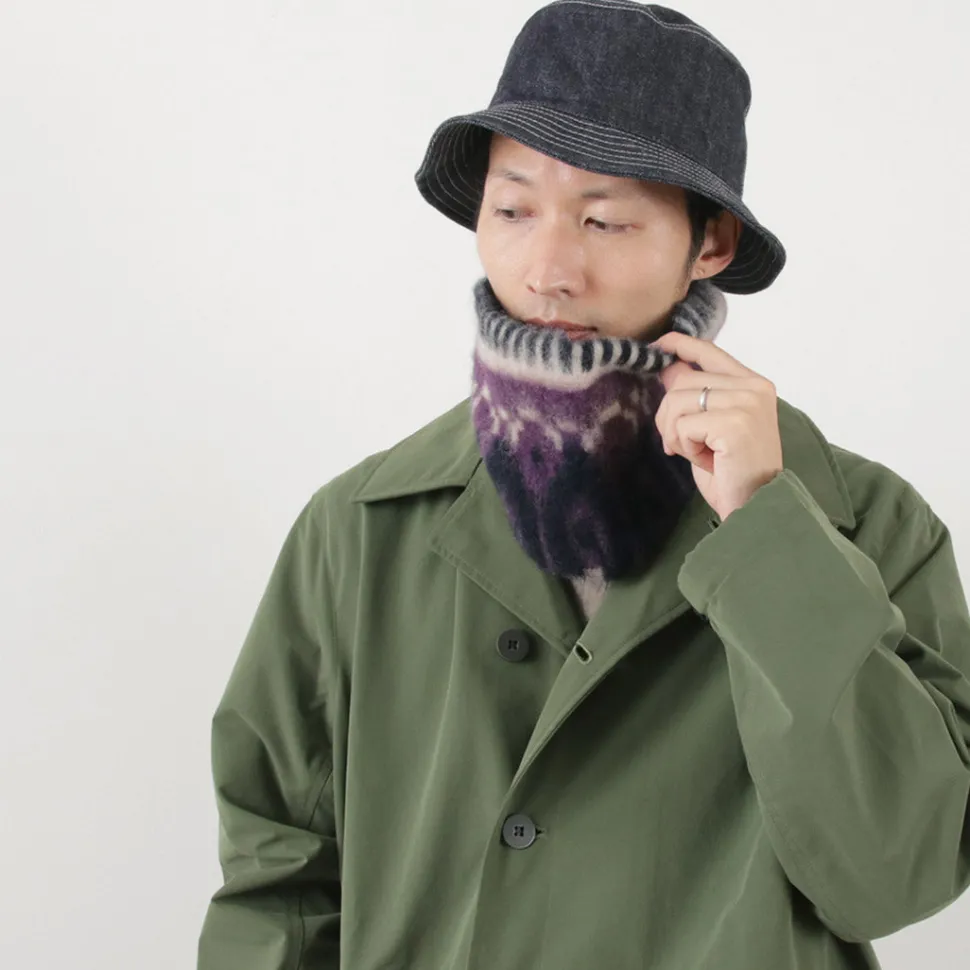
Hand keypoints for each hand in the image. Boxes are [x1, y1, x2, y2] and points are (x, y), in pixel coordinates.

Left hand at [649, 331, 783, 522]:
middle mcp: (754, 388)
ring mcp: (747, 403)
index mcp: (754, 384)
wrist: (755, 505)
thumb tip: (668, 368)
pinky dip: (684, 445)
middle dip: (668, 415)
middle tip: (680, 443)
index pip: (711, 351)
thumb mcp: (710, 426)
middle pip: (683, 380)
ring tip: (695, 452)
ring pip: (678, 401)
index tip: (659, 345)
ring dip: (675, 433)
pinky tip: (705, 459)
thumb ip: (696, 394)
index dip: (680, 345)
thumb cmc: (732, 470)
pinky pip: (683, 424)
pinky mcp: (734, 423)